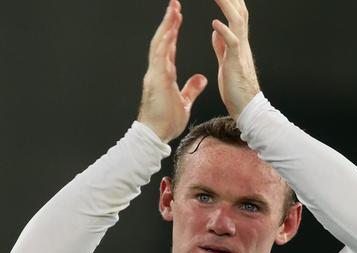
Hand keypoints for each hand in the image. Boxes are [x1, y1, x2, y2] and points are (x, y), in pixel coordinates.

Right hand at [137, 0, 207, 142]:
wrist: (155, 136)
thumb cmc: (166, 122)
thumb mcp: (184, 102)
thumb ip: (191, 88)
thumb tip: (201, 78)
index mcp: (164, 75)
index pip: (169, 48)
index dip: (173, 31)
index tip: (178, 16)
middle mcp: (157, 71)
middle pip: (162, 41)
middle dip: (168, 22)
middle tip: (175, 4)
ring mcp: (155, 75)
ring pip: (159, 45)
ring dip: (167, 27)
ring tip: (174, 10)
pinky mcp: (156, 82)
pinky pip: (160, 60)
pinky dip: (165, 45)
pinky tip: (171, 33)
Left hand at [211, 0, 259, 119]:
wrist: (246, 109)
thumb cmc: (236, 89)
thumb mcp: (225, 62)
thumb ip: (222, 46)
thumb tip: (216, 31)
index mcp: (237, 42)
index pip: (235, 14)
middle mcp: (241, 43)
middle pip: (239, 11)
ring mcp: (240, 52)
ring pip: (237, 22)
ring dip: (227, 6)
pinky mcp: (236, 64)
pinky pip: (232, 44)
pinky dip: (224, 32)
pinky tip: (215, 23)